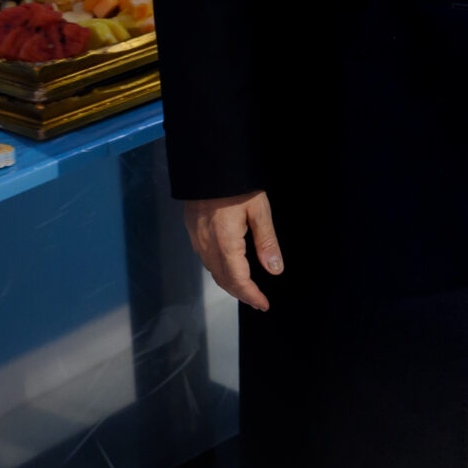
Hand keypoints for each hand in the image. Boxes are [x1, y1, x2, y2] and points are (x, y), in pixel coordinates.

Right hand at [184, 190, 282, 311]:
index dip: (251, 295)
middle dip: (241, 294)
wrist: (207, 162)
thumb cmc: (235, 184)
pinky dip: (219, 270)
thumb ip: (266, 241)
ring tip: (246, 289)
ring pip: (212, 270)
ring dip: (229, 283)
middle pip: (223, 279)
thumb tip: (275, 270)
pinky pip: (205, 258)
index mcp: (225, 243)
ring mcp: (196, 238)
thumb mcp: (259, 209)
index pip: (238, 280)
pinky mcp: (192, 229)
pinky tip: (228, 267)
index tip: (264, 304)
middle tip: (257, 301)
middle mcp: (207, 245)